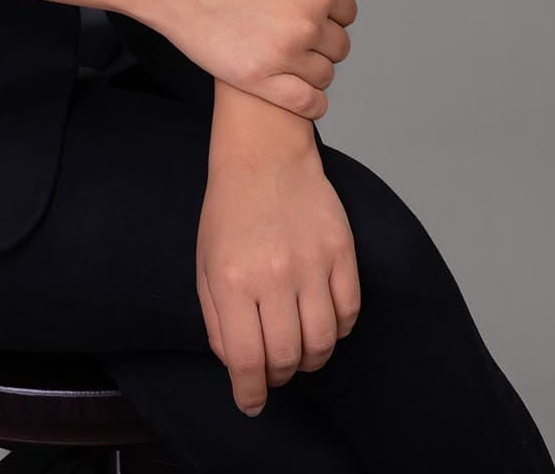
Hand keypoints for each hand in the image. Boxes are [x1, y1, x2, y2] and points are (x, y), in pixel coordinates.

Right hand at [149, 0, 356, 118]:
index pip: (347, 12)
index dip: (329, 10)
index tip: (305, 9)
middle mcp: (307, 23)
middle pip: (339, 45)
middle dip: (322, 39)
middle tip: (292, 31)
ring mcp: (284, 55)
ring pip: (325, 75)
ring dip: (313, 68)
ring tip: (288, 56)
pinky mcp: (260, 80)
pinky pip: (309, 104)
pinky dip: (312, 102)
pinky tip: (301, 92)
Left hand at [196, 133, 361, 414]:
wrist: (264, 153)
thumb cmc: (230, 209)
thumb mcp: (205, 264)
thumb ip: (217, 320)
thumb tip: (239, 367)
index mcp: (232, 279)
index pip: (246, 360)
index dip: (249, 392)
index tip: (251, 402)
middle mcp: (273, 275)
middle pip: (287, 357)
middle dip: (279, 376)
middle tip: (273, 370)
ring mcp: (312, 262)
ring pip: (322, 343)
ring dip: (309, 359)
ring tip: (297, 348)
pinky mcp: (342, 251)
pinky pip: (349, 313)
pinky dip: (337, 329)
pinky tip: (320, 318)